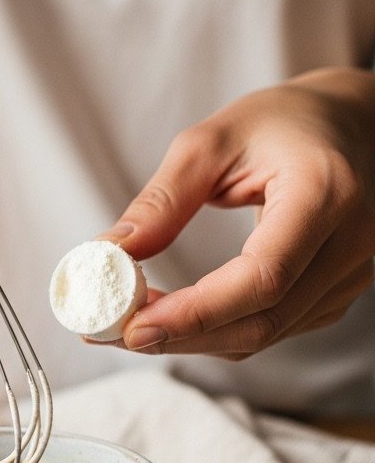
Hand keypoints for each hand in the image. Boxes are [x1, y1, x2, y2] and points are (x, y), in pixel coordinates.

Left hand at [102, 69, 374, 358]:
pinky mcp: (340, 291)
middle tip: (118, 333)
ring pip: (269, 334)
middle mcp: (353, 241)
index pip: (263, 276)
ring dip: (197, 339)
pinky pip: (278, 328)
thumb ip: (164, 200)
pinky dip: (223, 331)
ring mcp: (354, 272)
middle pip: (264, 318)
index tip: (135, 324)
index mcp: (326, 192)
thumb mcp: (213, 140)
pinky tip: (180, 319)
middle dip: (184, 336)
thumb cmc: (284, 122)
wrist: (351, 123)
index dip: (197, 311)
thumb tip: (112, 254)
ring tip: (135, 324)